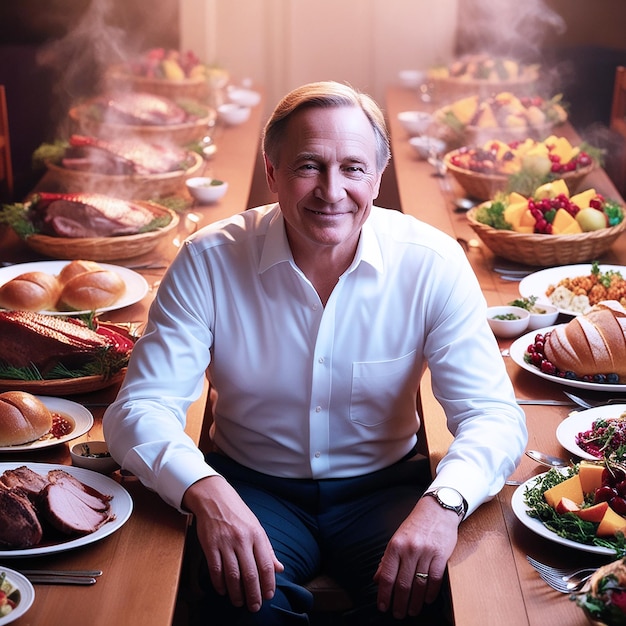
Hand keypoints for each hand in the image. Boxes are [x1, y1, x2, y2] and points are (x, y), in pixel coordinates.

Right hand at [182, 475, 283, 611]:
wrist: (215, 497)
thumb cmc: (238, 513)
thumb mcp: (256, 527)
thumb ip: (267, 549)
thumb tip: (279, 569)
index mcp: (257, 535)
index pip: (266, 565)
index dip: (268, 584)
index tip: (268, 596)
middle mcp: (242, 539)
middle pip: (250, 574)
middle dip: (253, 595)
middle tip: (254, 607)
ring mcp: (225, 543)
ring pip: (232, 576)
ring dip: (236, 593)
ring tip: (239, 602)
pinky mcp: (210, 545)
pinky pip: (216, 570)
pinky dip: (219, 584)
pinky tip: (223, 591)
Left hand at [373, 495, 458, 619]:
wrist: (437, 510)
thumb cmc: (415, 525)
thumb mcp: (397, 538)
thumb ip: (387, 559)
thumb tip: (377, 579)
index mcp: (395, 545)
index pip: (387, 575)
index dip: (384, 594)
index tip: (382, 606)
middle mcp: (410, 550)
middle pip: (403, 584)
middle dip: (399, 603)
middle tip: (398, 614)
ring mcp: (426, 553)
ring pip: (419, 585)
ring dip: (414, 603)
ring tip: (411, 611)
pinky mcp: (441, 555)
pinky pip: (435, 580)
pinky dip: (430, 594)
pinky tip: (426, 600)